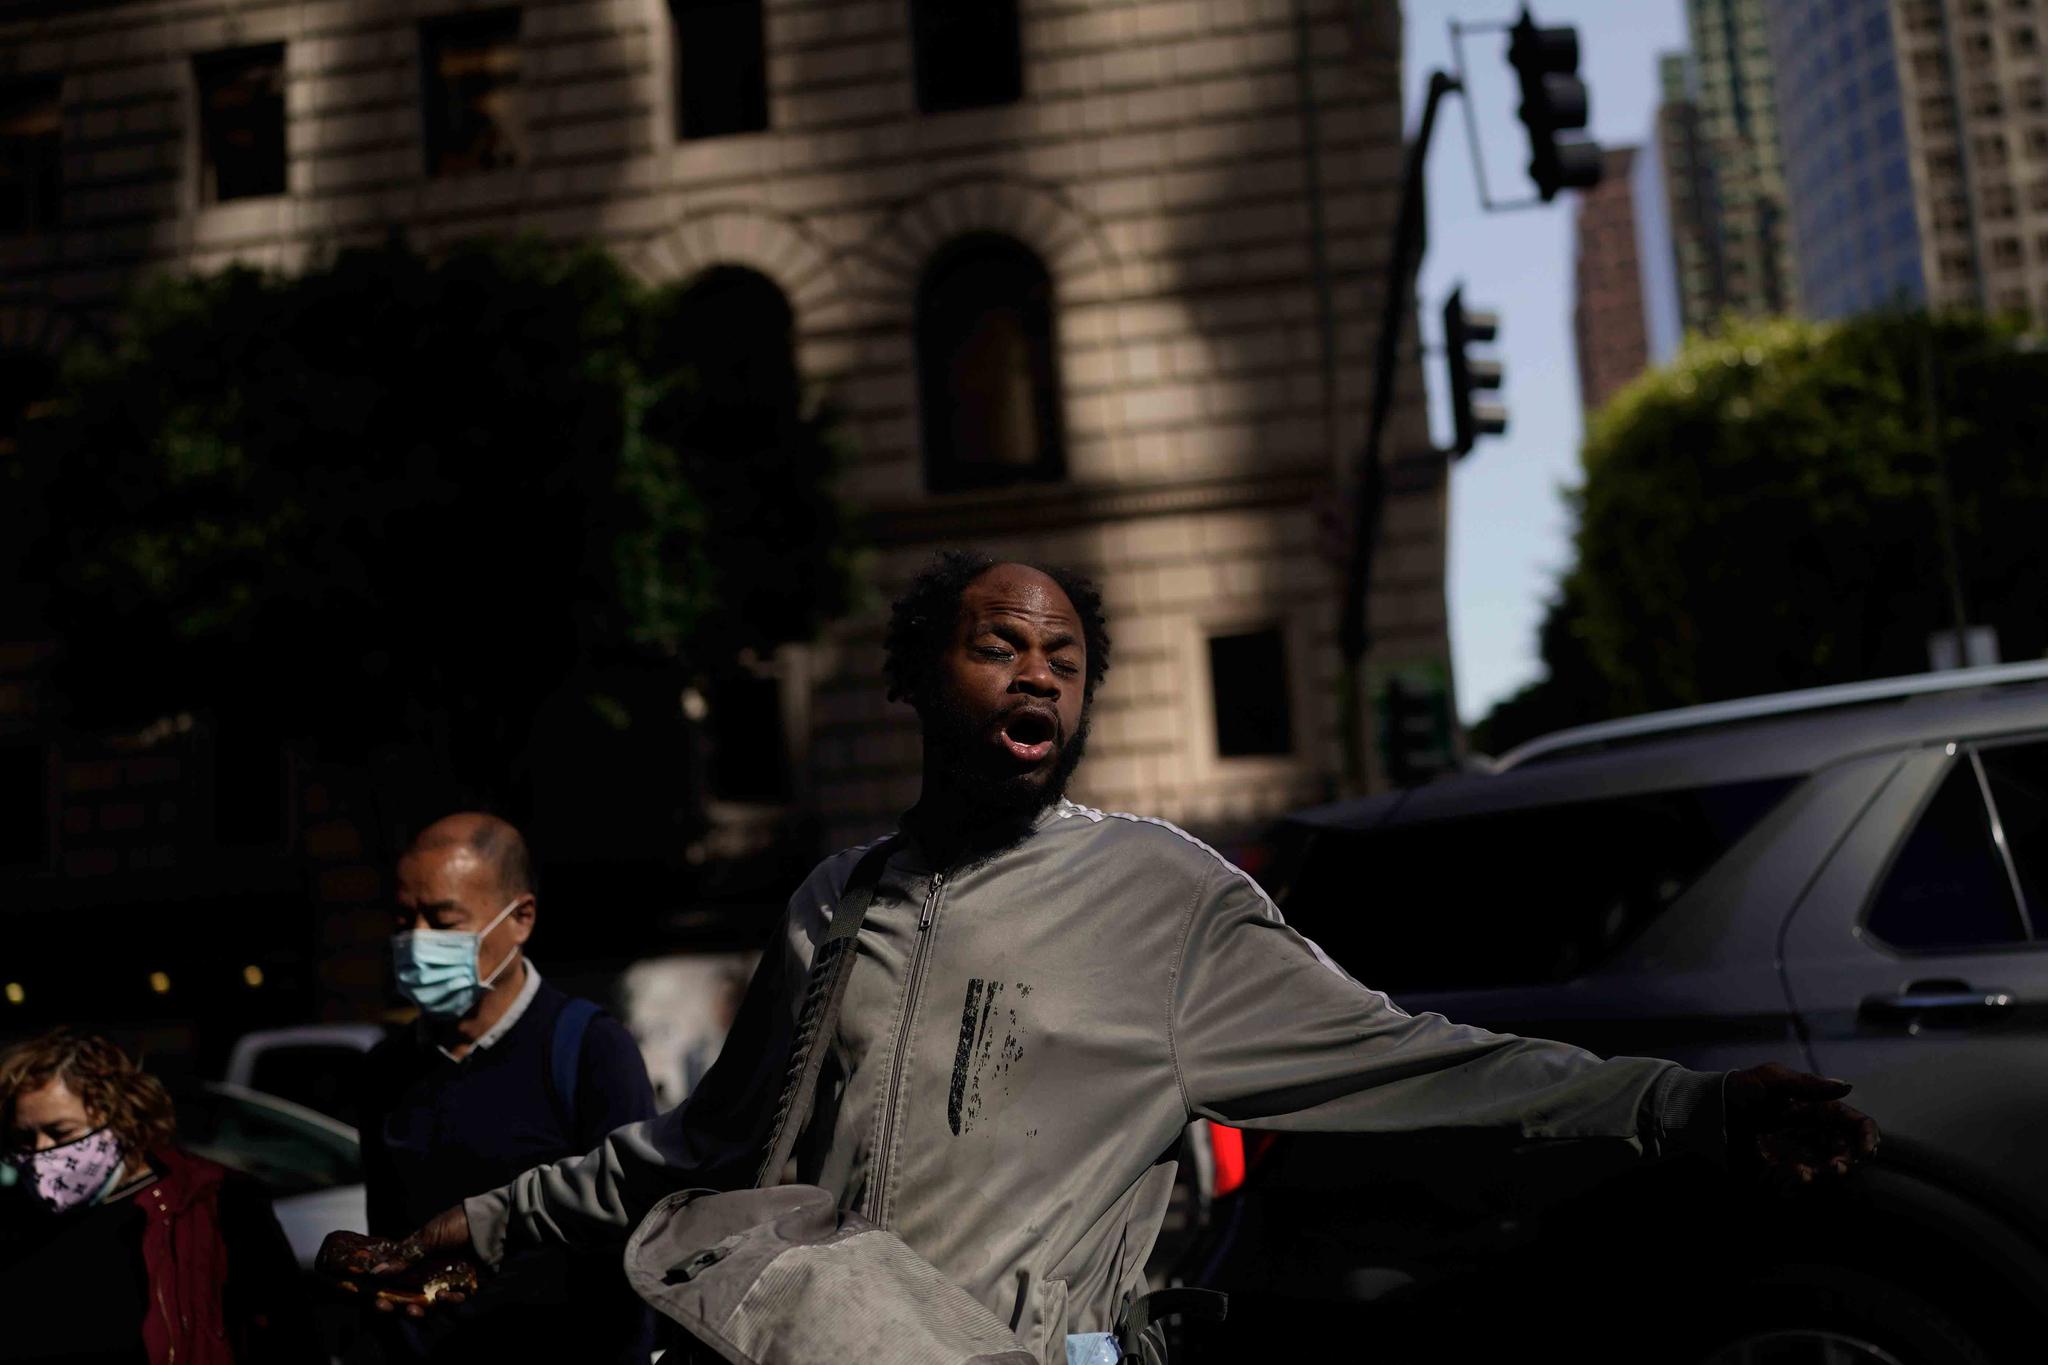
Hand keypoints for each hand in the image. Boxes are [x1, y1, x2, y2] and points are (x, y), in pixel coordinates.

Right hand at [316, 1206, 476, 1317]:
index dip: (385, 1291)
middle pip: (410, 1295)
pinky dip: (448, 1301)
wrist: (494, 1222)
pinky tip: (444, 1296)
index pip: (397, 1279)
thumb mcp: (430, 1236)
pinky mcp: (467, 1286)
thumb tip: (376, 1272)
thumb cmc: (459, 1224)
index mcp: (420, 1258)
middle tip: (386, 1307)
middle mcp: (432, 1271)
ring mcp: (449, 1280)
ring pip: (430, 1303)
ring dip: (419, 1309)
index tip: (375, 1298)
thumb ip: (406, 1256)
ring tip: (414, 1309)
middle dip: (397, 1305)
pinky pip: (454, 1300)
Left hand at [1724, 1063, 1880, 1191]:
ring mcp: (1801, 1153)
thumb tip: (1846, 1086)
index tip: (1866, 1149)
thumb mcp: (1772, 1079)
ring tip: (1807, 1172)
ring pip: (1828, 1171)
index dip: (1868, 1136)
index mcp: (1820, 1110)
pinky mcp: (1783, 1169)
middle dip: (1847, 1162)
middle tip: (1836, 1167)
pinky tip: (1794, 1173)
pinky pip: (1802, 1181)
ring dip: (1824, 1175)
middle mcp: (1816, 1134)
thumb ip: (1808, 1084)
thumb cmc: (1743, 1088)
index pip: (1856, 1125)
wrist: (1711, 1108)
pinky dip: (1801, 1180)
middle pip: (1848, 1154)